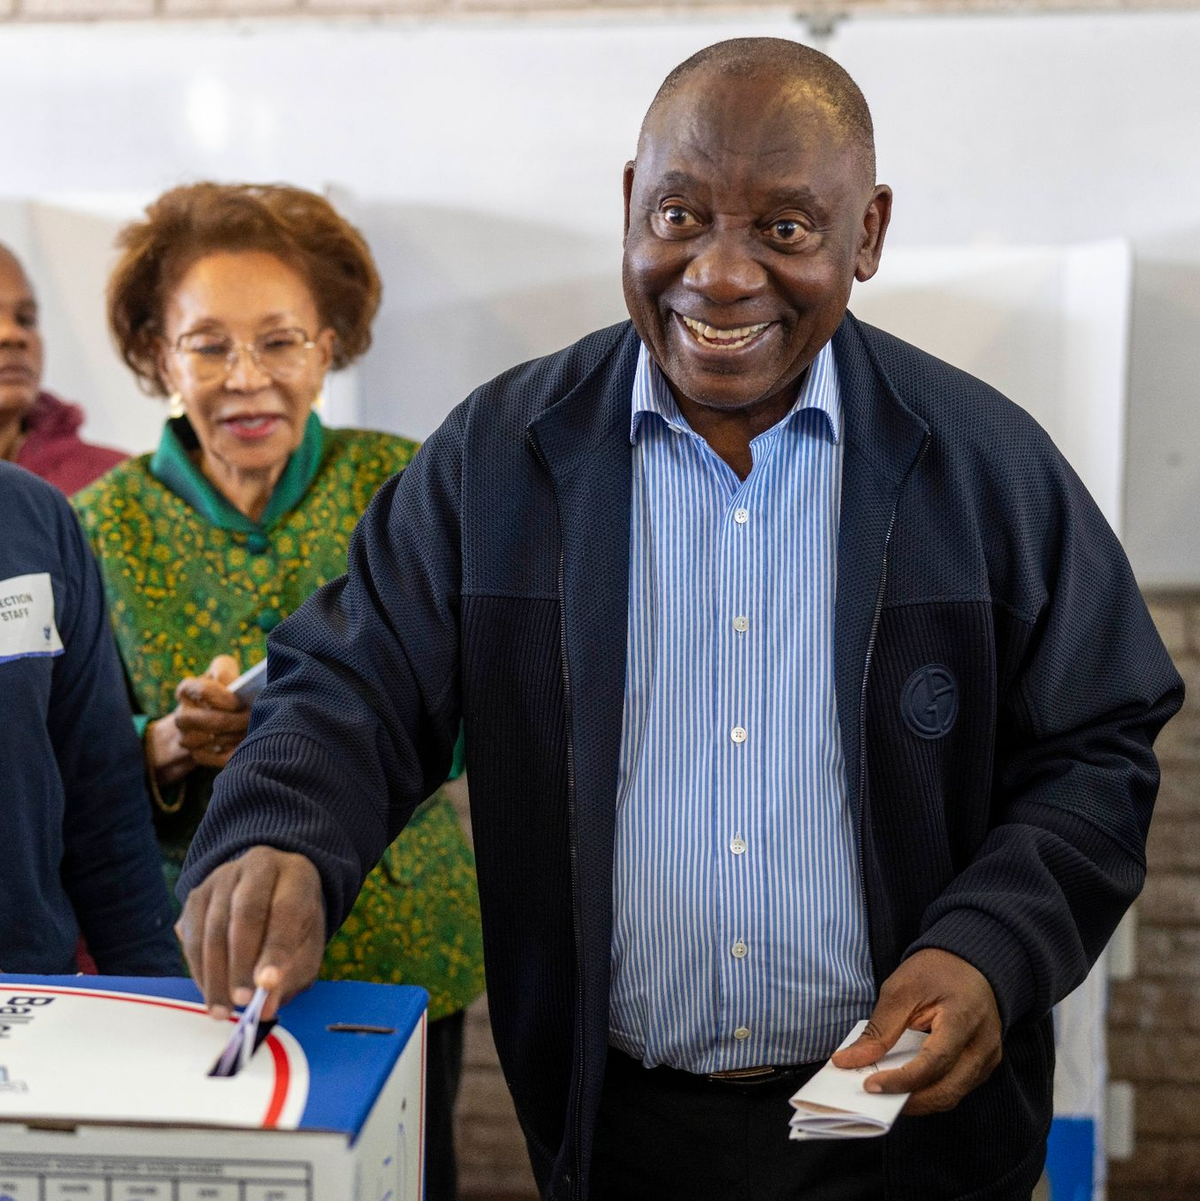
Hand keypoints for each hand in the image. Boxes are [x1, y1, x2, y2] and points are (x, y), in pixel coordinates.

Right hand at [148, 655, 250, 781]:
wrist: (212, 715)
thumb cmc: (224, 689)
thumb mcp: (223, 672)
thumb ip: (226, 671)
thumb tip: (236, 685)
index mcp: (187, 690)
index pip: (204, 691)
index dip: (226, 698)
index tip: (241, 702)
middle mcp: (182, 715)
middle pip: (210, 720)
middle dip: (236, 720)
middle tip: (252, 718)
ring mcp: (186, 737)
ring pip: (212, 740)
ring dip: (235, 735)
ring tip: (249, 729)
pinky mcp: (197, 755)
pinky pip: (216, 757)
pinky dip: (231, 752)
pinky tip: (243, 744)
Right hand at [176, 846, 325, 1020]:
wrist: (271, 895)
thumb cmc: (294, 927)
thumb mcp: (305, 950)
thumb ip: (290, 975)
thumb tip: (265, 1009)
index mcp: (297, 873)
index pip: (286, 909)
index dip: (276, 949)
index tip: (267, 984)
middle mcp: (259, 864)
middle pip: (246, 913)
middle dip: (241, 963)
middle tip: (242, 1003)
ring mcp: (223, 876)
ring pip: (213, 926)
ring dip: (215, 974)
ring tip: (222, 1010)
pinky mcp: (197, 894)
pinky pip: (192, 935)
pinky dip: (199, 969)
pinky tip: (210, 992)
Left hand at [831, 948, 1001, 1114]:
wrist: (969, 962)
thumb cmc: (935, 971)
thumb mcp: (900, 990)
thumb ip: (879, 1030)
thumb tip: (848, 1060)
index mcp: (963, 1018)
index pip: (934, 1062)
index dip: (902, 1080)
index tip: (870, 1085)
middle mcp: (983, 1044)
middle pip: (947, 1090)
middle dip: (909, 1100)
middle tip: (874, 1096)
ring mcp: (988, 1057)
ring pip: (952, 1095)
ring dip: (918, 1101)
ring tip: (886, 1094)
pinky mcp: (985, 1064)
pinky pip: (957, 1088)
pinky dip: (930, 1093)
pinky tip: (906, 1087)